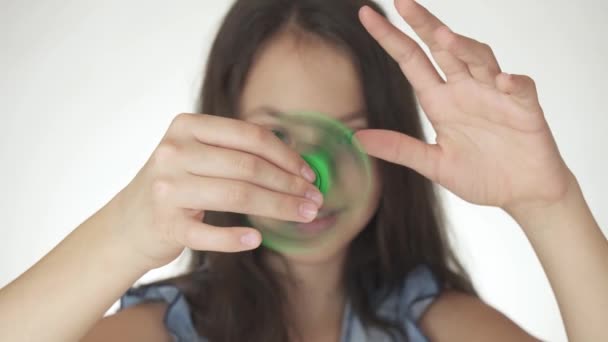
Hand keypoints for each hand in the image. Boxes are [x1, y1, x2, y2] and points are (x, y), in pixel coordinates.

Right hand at [109, 113, 321, 267]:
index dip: (286, 156)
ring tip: (304, 215)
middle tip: (315, 199)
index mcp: (187, 126)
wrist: (128, 223)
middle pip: (248, 167)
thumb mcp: (196, 154)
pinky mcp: (165, 224)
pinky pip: (210, 234)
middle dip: (290, 184)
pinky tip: (257, 239)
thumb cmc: (176, 185)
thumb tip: (296, 161)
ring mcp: (167, 189)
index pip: (249, 136)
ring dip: (279, 207)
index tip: (309, 174)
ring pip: (237, 195)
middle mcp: (174, 152)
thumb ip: (234, 150)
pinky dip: (236, 238)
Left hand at [355, 0, 572, 211]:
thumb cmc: (481, 176)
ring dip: (464, 46)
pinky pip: (520, 88)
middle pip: (443, 48)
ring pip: (480, 59)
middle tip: (402, 3)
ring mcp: (495, 96)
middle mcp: (466, 91)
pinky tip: (501, 81)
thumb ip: (399, 148)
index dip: (391, 38)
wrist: (522, 194)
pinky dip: (512, 82)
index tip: (367, 15)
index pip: (411, 61)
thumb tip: (357, 139)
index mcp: (441, 101)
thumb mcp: (433, 164)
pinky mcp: (525, 109)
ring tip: (443, 36)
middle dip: (424, 24)